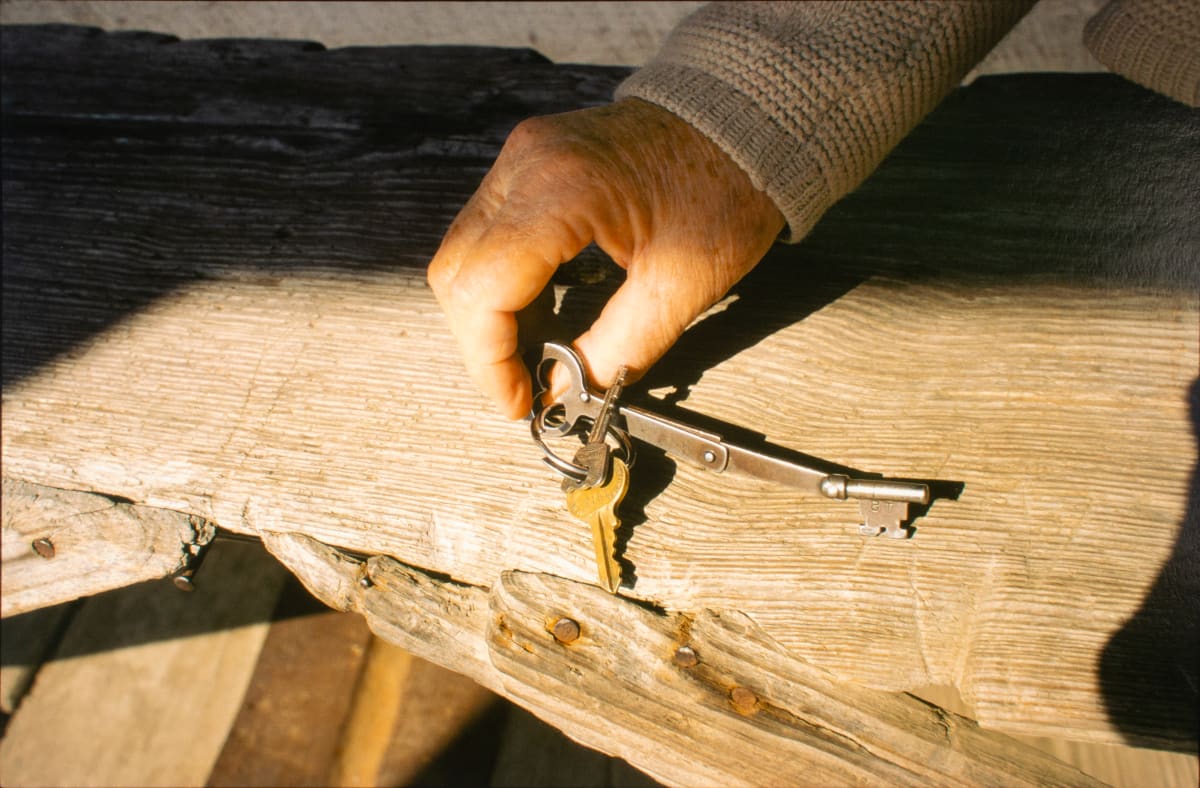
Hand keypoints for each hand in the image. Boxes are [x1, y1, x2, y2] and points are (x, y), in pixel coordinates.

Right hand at [427, 98, 784, 418]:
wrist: (744, 119)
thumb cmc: (727, 187)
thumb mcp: (681, 286)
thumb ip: (617, 348)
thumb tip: (563, 390)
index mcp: (564, 190)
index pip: (482, 288)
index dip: (488, 358)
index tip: (517, 400)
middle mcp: (527, 163)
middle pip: (456, 271)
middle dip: (480, 341)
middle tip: (520, 384)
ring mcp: (523, 155)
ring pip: (462, 250)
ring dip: (484, 312)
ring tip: (530, 351)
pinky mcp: (531, 160)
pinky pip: (485, 228)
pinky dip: (497, 279)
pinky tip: (536, 308)